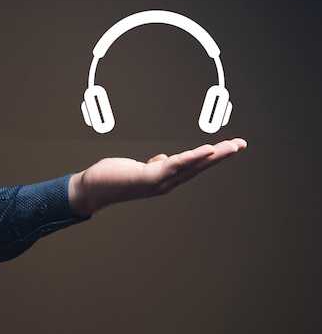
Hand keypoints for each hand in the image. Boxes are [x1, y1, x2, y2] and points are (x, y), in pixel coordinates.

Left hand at [68, 138, 246, 215]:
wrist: (92, 189)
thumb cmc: (112, 178)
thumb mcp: (137, 168)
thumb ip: (153, 166)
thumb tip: (162, 160)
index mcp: (164, 178)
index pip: (192, 166)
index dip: (211, 157)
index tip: (229, 147)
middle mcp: (165, 182)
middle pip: (198, 167)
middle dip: (221, 156)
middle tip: (242, 144)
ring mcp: (158, 182)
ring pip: (191, 166)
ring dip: (213, 156)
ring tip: (231, 146)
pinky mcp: (148, 178)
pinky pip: (175, 166)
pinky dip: (192, 158)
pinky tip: (206, 151)